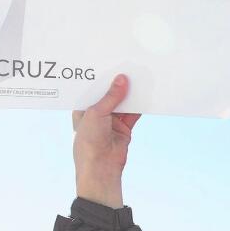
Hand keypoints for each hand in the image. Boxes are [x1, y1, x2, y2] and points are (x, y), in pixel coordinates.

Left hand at [72, 75, 138, 207]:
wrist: (100, 167)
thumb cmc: (89, 141)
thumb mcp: (96, 113)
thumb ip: (111, 97)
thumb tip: (122, 79)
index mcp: (83, 109)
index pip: (92, 89)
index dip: (101, 78)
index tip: (110, 63)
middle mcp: (96, 114)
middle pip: (109, 95)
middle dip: (118, 85)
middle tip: (128, 67)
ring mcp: (111, 122)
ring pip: (123, 104)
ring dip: (130, 95)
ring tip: (139, 78)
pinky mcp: (124, 129)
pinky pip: (132, 114)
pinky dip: (139, 106)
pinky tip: (145, 95)